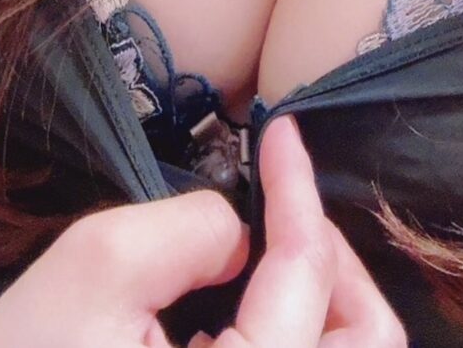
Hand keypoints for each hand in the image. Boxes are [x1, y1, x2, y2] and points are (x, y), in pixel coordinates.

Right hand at [0, 114, 405, 346]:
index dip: (298, 190)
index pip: (308, 275)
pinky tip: (247, 310)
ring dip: (324, 305)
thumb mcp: (95, 267)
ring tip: (272, 255)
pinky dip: (298, 340)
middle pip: (367, 341)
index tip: (281, 134)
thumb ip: (190, 228)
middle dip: (335, 262)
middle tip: (286, 208)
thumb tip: (244, 231)